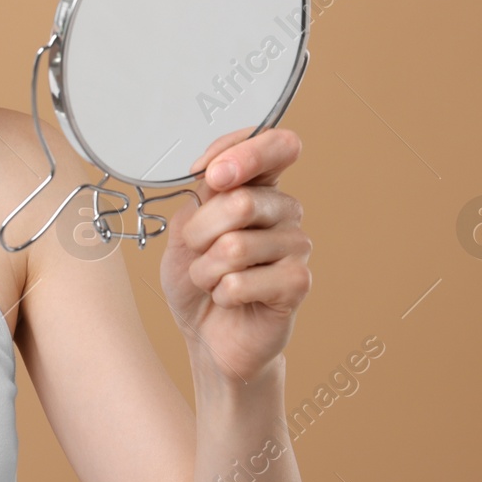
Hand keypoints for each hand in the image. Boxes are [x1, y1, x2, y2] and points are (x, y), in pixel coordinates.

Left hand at [158, 127, 310, 385]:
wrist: (206, 335)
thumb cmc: (198, 279)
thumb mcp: (184, 229)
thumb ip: (201, 196)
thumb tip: (215, 172)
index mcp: (261, 186)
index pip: (276, 145)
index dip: (245, 153)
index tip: (209, 175)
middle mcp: (285, 210)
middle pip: (242, 201)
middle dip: (200, 231)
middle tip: (197, 250)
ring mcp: (296, 247)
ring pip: (235, 246)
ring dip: (205, 269)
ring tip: (212, 279)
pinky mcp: (298, 284)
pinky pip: (241, 281)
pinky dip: (220, 293)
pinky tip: (228, 299)